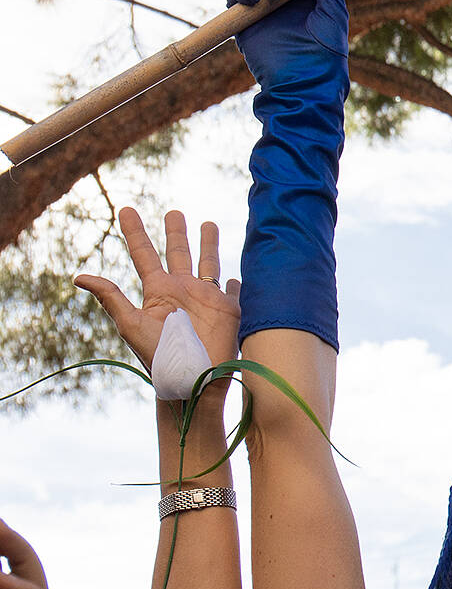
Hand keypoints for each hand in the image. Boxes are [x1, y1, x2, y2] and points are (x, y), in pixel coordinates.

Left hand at [74, 208, 240, 384]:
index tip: (126, 209)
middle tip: (173, 211)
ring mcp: (207, 299)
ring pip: (208, 263)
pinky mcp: (230, 310)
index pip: (144, 254)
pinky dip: (235, 281)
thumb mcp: (132, 325)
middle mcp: (182, 291)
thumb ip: (111, 298)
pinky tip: (235, 275)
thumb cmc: (160, 356)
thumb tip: (78, 277)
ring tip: (208, 223)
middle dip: (175, 232)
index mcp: (158, 292)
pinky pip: (233, 290)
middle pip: (178, 253)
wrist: (194, 379)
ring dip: (208, 244)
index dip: (135, 232)